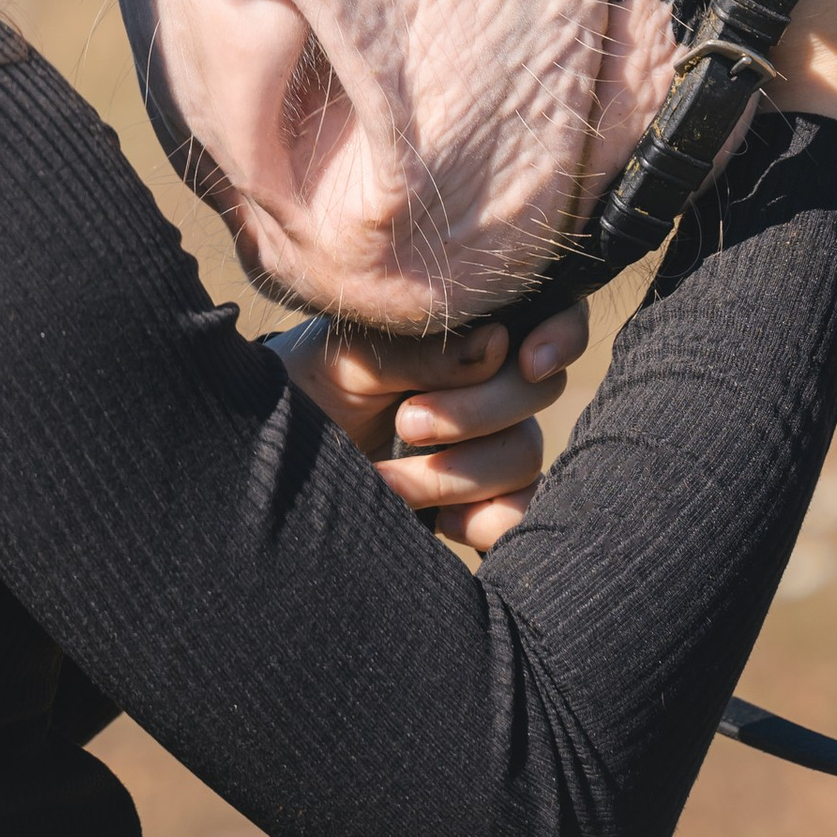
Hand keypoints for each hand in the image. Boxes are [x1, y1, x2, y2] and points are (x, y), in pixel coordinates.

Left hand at [275, 300, 591, 553]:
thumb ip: (424, 350)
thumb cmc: (313, 383)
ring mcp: (489, 446)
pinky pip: (520, 514)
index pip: (549, 315)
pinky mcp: (481, 505)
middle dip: (475, 412)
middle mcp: (489, 384)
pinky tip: (439, 519)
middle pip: (537, 391)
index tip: (527, 361)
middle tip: (407, 422)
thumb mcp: (353, 356)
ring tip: (387, 479)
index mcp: (466, 328)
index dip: (560, 335)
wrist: (276, 458)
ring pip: (525, 454)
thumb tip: (499, 345)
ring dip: (455, 472)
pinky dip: (485, 521)